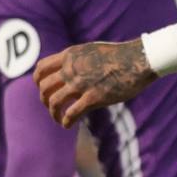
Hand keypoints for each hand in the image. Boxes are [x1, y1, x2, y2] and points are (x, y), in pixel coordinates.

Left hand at [37, 40, 152, 125]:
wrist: (138, 60)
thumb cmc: (120, 55)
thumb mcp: (92, 50)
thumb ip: (79, 59)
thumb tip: (74, 67)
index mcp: (70, 56)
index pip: (41, 68)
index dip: (38, 81)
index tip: (44, 89)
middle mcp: (71, 69)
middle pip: (44, 87)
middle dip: (44, 99)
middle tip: (52, 106)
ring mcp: (81, 84)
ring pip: (54, 102)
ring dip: (53, 113)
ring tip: (58, 119)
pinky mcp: (93, 98)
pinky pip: (71, 114)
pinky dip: (66, 122)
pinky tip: (68, 126)